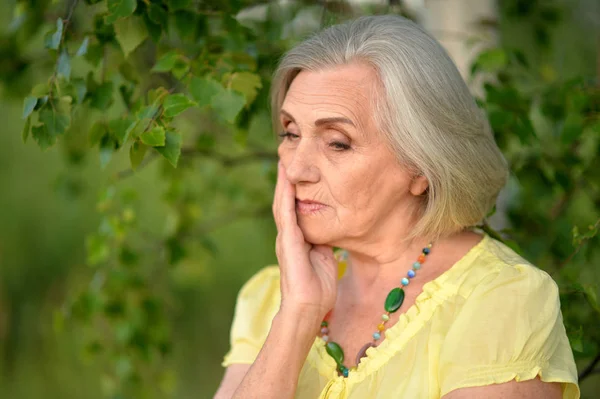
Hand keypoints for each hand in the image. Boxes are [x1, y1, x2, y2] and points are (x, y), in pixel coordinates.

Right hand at [272, 162, 338, 320]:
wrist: (308, 307)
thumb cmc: (318, 289)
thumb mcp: (324, 259)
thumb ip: (322, 244)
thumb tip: (328, 234)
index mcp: (296, 240)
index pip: (294, 208)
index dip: (294, 189)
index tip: (298, 170)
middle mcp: (288, 236)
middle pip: (284, 201)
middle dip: (285, 180)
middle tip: (286, 156)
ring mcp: (286, 238)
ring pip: (281, 203)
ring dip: (283, 182)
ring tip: (284, 161)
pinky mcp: (288, 242)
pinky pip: (286, 214)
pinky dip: (285, 196)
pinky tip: (287, 180)